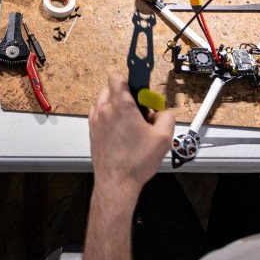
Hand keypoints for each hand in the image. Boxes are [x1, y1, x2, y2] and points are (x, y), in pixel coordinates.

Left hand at [89, 73, 174, 194]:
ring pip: (103, 101)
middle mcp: (105, 109)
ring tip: (129, 123)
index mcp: (122, 106)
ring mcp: (96, 120)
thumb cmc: (136, 161)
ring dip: (115, 106)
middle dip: (125, 96)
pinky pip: (98, 114)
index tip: (139, 91)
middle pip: (111, 89)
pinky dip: (107, 117)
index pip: (117, 77)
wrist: (116, 182)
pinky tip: (119, 131)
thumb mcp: (164, 138)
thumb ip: (167, 117)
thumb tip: (162, 112)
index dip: (129, 81)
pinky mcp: (92, 131)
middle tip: (138, 112)